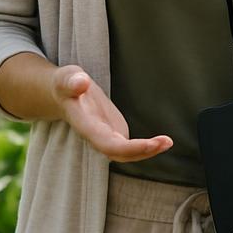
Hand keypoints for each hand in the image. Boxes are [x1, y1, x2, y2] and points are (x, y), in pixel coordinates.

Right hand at [53, 65, 172, 161]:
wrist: (64, 93)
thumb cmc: (66, 85)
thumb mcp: (66, 78)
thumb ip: (71, 81)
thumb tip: (81, 82)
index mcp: (86, 125)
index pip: (106, 144)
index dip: (127, 148)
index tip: (149, 144)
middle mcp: (96, 135)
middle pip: (119, 153)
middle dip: (142, 151)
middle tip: (167, 142)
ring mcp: (106, 136)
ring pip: (126, 153)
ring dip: (148, 151)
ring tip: (168, 142)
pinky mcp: (113, 133)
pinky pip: (130, 147)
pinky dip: (146, 147)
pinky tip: (162, 141)